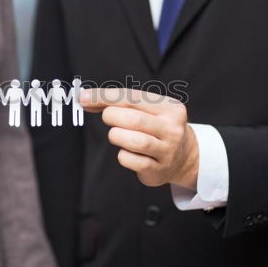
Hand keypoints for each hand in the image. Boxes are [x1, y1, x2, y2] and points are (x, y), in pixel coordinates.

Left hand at [80, 88, 198, 188]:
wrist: (184, 157)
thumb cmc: (158, 129)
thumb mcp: (148, 110)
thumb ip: (121, 103)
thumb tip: (86, 99)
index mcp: (170, 108)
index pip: (132, 97)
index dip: (104, 96)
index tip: (83, 97)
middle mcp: (172, 129)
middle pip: (133, 119)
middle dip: (111, 117)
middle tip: (108, 119)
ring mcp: (167, 151)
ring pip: (134, 141)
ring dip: (116, 136)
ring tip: (117, 135)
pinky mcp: (158, 170)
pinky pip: (131, 160)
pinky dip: (122, 155)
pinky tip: (127, 152)